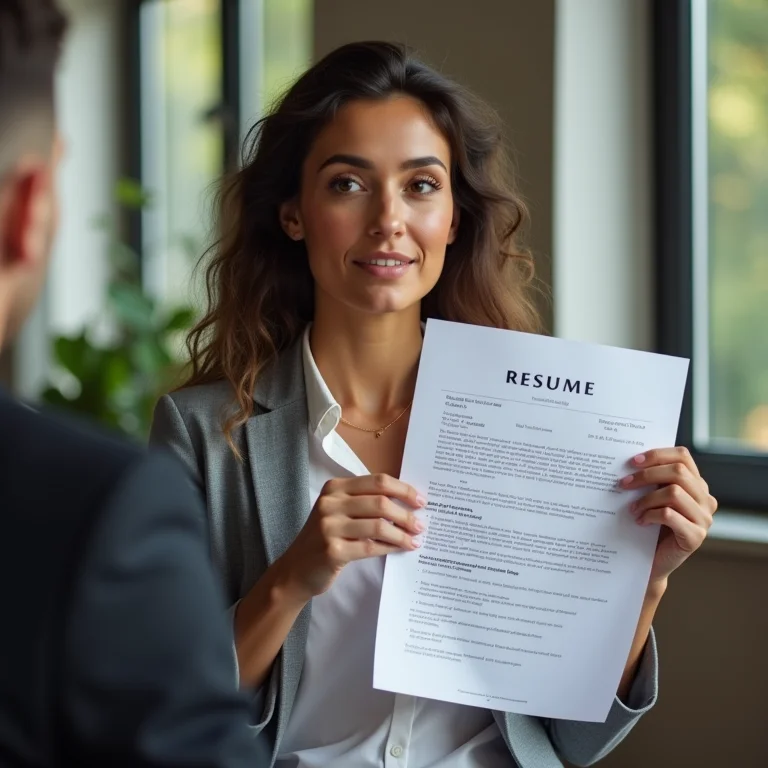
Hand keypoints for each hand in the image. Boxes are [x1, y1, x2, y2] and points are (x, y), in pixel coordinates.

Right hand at [276, 474, 425, 603]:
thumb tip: (406, 504)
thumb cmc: (324, 538)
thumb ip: (364, 503)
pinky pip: (370, 547)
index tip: (420, 500)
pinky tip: (400, 549)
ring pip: (378, 525)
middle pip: (380, 502)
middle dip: (406, 514)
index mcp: (335, 488)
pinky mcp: (333, 550)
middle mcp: (330, 503)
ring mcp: (329, 527)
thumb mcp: (338, 512)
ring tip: (415, 539)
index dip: (403, 490)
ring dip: (401, 533)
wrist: (296, 569)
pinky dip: (389, 547)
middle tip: (421, 524)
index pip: (377, 481)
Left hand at [620, 447, 716, 585]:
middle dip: (646, 475)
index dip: (657, 455)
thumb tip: (629, 462)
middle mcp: (705, 499)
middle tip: (623, 484)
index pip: (683, 456)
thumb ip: (651, 479)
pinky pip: (669, 515)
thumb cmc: (649, 525)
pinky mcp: (696, 537)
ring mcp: (704, 519)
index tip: (632, 461)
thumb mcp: (652, 497)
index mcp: (696, 484)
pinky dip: (650, 515)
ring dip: (646, 499)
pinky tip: (640, 521)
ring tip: (632, 509)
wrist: (651, 561)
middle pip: (678, 472)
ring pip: (674, 493)